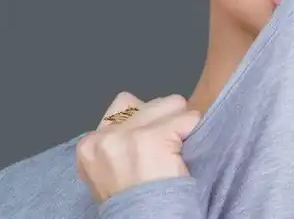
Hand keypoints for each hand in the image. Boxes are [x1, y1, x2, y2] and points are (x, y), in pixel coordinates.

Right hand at [76, 91, 201, 201]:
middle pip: (150, 101)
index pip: (124, 103)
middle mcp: (105, 136)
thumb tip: (146, 117)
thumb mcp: (108, 169)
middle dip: (164, 119)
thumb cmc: (131, 202)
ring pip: (172, 103)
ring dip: (181, 122)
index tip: (151, 143)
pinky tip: (185, 152)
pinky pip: (189, 118)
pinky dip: (194, 130)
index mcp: (89, 145)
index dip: (145, 121)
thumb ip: (118, 141)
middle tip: (167, 148)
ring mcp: (130, 135)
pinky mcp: (155, 138)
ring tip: (176, 149)